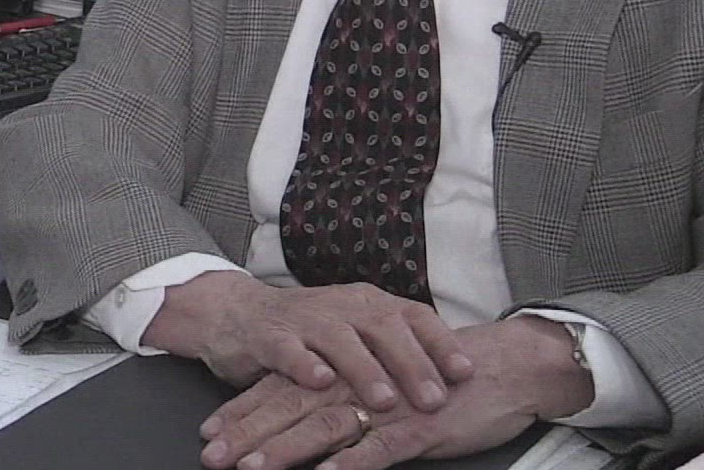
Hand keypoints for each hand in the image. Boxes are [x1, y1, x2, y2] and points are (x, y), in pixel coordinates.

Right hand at [141, 271, 472, 411]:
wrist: (237, 313)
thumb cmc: (309, 331)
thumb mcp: (356, 332)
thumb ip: (394, 350)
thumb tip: (449, 380)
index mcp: (369, 303)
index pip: (415, 316)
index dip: (442, 343)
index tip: (467, 373)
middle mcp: (342, 305)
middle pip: (384, 328)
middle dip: (412, 364)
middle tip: (434, 399)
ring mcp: (305, 318)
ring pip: (340, 339)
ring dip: (364, 368)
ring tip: (385, 399)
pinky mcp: (269, 335)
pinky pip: (288, 348)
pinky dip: (304, 364)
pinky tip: (319, 381)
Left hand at [196, 316, 595, 469]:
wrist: (502, 366)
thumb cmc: (437, 378)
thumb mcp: (381, 381)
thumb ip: (342, 394)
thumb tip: (299, 419)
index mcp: (343, 370)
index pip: (282, 389)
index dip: (242, 411)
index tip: (208, 432)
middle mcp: (356, 383)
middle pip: (290, 407)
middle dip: (247, 434)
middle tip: (212, 455)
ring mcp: (386, 405)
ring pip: (323, 427)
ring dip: (285, 449)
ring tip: (252, 468)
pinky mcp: (416, 427)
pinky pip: (377, 448)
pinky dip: (349, 463)